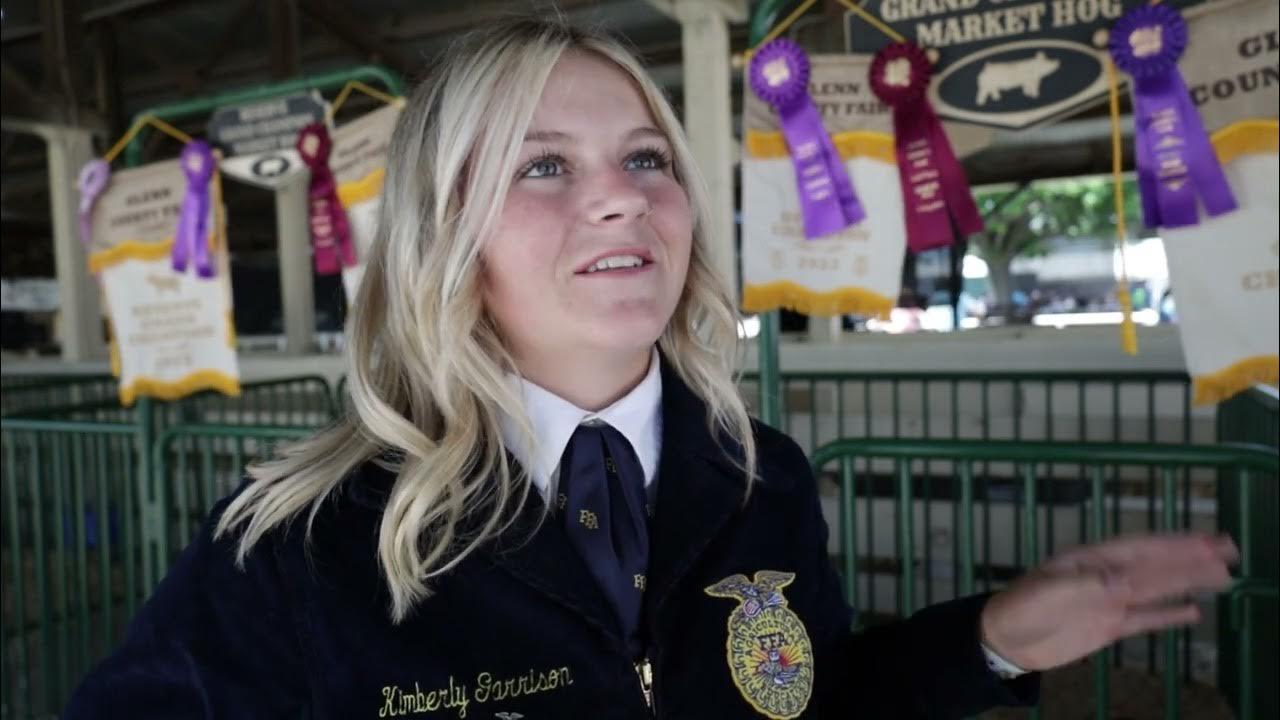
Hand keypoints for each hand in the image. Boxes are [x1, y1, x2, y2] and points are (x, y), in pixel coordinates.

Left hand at [979, 533, 1237, 671]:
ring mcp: (1109, 601)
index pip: (1140, 549)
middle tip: (1228, 548)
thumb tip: (1123, 582)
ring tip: (1223, 575)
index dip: (1173, 543)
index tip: (1205, 539)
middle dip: (1191, 556)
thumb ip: (1083, 586)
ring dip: (1188, 582)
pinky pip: (1145, 619)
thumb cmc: (1017, 609)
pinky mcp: (1107, 626)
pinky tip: (1192, 611)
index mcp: (1090, 561)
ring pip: (1157, 589)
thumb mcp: (1046, 594)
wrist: (1002, 641)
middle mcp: (1105, 577)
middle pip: (1156, 565)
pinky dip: (1168, 616)